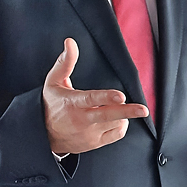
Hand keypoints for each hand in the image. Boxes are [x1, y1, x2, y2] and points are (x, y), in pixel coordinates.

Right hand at [44, 38, 147, 154]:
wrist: (43, 136)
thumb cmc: (51, 104)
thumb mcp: (53, 82)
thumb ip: (65, 62)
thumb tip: (70, 42)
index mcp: (71, 103)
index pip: (91, 99)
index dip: (106, 97)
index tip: (121, 96)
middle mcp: (81, 120)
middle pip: (107, 115)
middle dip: (127, 112)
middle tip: (143, 110)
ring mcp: (88, 134)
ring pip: (114, 124)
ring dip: (123, 115)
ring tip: (119, 107)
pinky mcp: (94, 143)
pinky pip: (115, 135)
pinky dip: (121, 126)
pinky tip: (118, 119)